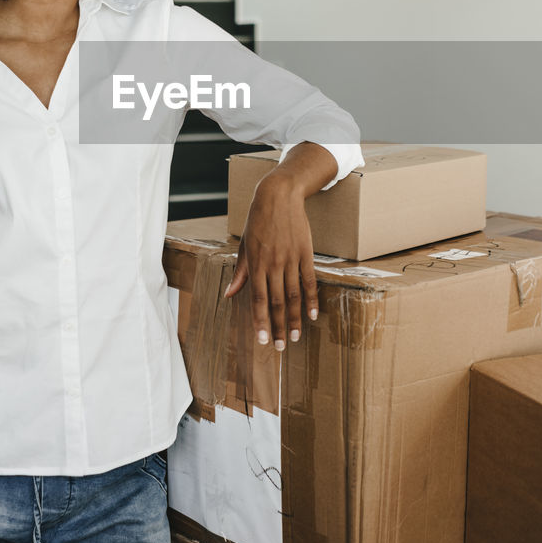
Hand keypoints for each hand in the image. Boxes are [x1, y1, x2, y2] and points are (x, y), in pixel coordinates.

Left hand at [224, 175, 317, 349]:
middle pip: (277, 302)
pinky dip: (311, 299)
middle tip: (279, 347)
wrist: (279, 196)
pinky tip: (312, 315)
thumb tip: (229, 294)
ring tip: (294, 338)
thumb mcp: (245, 245)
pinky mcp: (305, 253)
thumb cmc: (258, 220)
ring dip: (294, 319)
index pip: (258, 300)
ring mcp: (290, 259)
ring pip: (293, 295)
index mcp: (255, 263)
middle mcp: (273, 264)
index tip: (262, 340)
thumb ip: (240, 272)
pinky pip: (309, 281)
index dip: (261, 322)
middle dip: (278, 327)